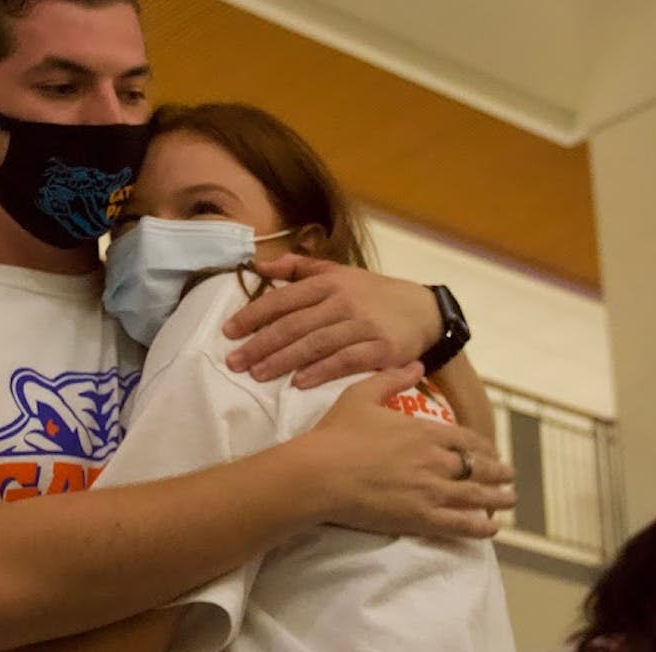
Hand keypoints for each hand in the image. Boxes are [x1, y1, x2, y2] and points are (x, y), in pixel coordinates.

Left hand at [223, 256, 440, 388]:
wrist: (425, 311)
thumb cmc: (375, 294)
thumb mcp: (340, 272)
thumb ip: (300, 268)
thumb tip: (261, 266)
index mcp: (329, 282)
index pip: (283, 299)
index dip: (254, 315)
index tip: (229, 331)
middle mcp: (343, 302)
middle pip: (294, 325)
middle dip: (261, 344)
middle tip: (234, 362)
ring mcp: (362, 325)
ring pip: (315, 344)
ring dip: (283, 360)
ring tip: (257, 374)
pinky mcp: (381, 349)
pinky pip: (346, 361)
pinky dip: (321, 372)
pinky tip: (299, 382)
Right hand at [302, 364, 513, 537]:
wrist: (319, 474)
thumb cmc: (335, 434)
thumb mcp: (361, 395)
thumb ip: (393, 378)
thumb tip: (416, 364)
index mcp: (423, 431)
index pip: (467, 439)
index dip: (484, 447)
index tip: (492, 451)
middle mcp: (434, 460)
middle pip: (479, 467)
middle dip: (499, 472)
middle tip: (509, 477)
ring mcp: (430, 491)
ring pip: (477, 495)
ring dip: (499, 497)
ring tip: (510, 500)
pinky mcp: (420, 518)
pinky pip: (461, 524)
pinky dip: (481, 526)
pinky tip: (492, 528)